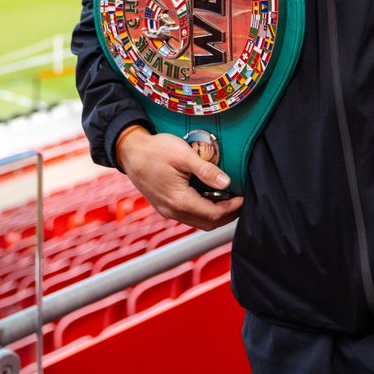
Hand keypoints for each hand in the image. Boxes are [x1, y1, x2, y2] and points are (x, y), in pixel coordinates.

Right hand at [118, 130, 243, 230]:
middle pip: (207, 223)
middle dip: (227, 215)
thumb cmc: (156, 150)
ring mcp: (167, 211)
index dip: (232, 208)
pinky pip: (189, 216)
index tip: (244, 197)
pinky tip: (211, 197)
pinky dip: (204, 211)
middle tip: (241, 201)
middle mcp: (172, 211)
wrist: (129, 151)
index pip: (213, 214)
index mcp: (179, 201)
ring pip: (198, 222)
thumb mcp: (184, 155)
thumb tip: (227, 183)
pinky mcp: (164, 206)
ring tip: (230, 199)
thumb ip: (206, 170)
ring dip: (216, 214)